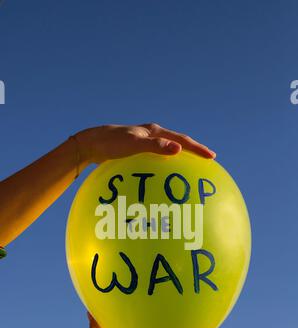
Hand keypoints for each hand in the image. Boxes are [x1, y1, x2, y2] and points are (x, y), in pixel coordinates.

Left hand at [75, 123, 215, 167]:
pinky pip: (157, 159)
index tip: (212, 158)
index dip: (197, 149)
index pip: (181, 140)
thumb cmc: (111, 143)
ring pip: (169, 150)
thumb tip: (178, 150)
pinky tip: (165, 178)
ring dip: (182, 158)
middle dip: (194, 152)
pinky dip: (166, 166)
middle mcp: (152, 135)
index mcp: (154, 131)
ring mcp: (145, 143)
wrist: (90, 144)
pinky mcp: (137, 152)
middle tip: (209, 162)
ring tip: (191, 170)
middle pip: (179, 143)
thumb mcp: (133, 144)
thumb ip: (155, 147)